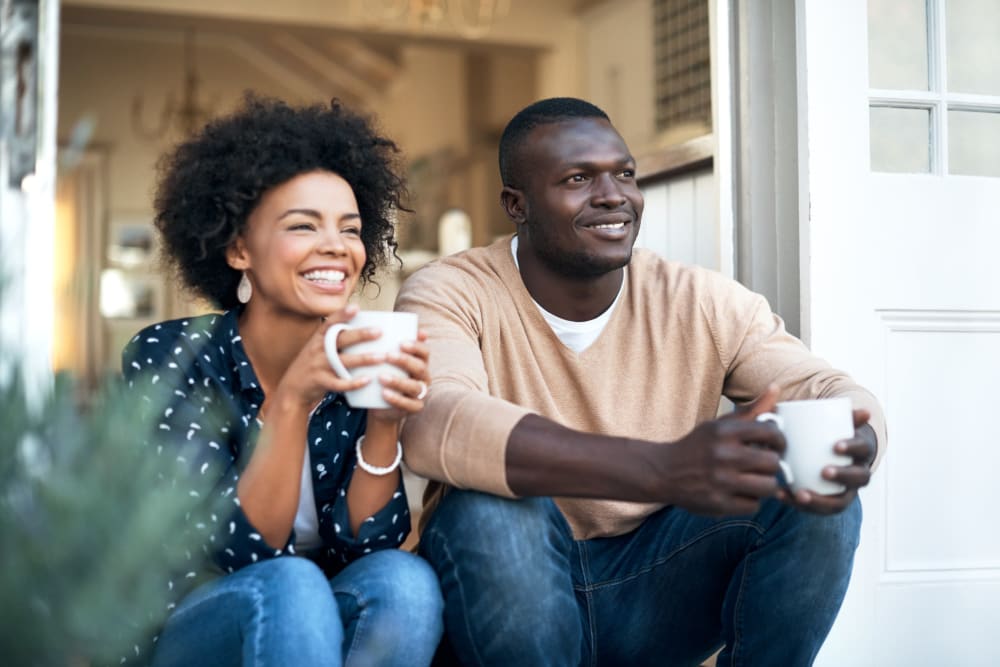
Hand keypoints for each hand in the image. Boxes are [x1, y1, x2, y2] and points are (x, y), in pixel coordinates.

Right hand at [268, 306, 382, 412]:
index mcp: (318, 339)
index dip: (342, 314)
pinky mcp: (320, 382)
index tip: (356, 307)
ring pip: (342, 361)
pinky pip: (339, 383)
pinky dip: (353, 383)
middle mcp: (317, 350)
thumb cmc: (313, 366)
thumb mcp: (318, 349)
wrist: (292, 389)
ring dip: (363, 359)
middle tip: (379, 331)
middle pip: (340, 340)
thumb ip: (335, 340)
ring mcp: (318, 366)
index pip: (329, 323)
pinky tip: (367, 380)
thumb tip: (363, 329)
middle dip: (360, 335)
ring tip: (381, 357)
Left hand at [367, 329, 430, 423]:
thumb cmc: (384, 374)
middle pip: (420, 368)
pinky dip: (396, 399)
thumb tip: (391, 324)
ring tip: (381, 377)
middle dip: (405, 361)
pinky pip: (408, 404)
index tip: (400, 342)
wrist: (380, 404)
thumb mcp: (386, 360)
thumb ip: (388, 343)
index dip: (416, 346)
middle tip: (387, 356)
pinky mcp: (414, 408)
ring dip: (398, 381)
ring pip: (415, 387)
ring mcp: (421, 394)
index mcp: (421, 362)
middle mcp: (424, 377)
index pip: (425, 352)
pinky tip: (384, 393)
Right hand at [654, 385, 786, 515]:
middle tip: (764, 466)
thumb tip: (776, 387)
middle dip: (772, 465)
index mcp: (724, 432)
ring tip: (754, 480)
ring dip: (765, 485)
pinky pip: (753, 506)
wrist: (664, 472)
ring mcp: (720, 481)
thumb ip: (751, 410)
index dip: (780, 441)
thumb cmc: (698, 447)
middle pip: (773, 463)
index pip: (771, 433)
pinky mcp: (718, 503)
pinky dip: (750, 501)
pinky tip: (739, 493)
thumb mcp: (719, 425)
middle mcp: (723, 455)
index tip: (775, 446)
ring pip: (768, 487)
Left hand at [776, 408, 875, 514]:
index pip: (863, 449)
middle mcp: (858, 474)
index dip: (852, 448)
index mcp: (861, 451)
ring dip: (820, 500)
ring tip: (799, 494)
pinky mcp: (828, 503)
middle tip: (824, 471)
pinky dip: (799, 504)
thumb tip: (849, 407)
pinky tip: (781, 494)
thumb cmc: (829, 434)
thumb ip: (835, 412)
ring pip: (839, 502)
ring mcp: (845, 492)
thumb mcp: (833, 422)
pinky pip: (817, 509)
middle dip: (843, 476)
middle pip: (858, 478)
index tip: (835, 445)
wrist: (832, 454)